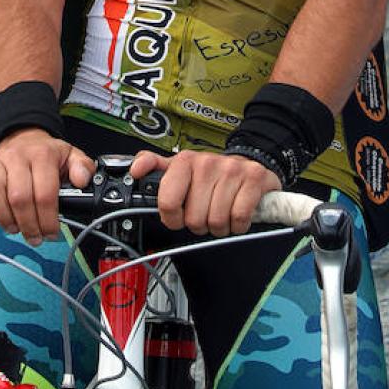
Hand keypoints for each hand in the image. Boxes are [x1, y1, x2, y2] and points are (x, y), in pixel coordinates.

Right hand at [0, 128, 93, 243]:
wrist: (24, 138)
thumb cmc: (46, 154)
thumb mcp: (71, 156)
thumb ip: (82, 167)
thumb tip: (82, 180)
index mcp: (42, 155)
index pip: (44, 193)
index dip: (48, 220)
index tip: (51, 233)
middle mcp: (17, 156)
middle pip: (19, 197)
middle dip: (28, 225)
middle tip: (34, 237)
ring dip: (4, 217)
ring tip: (14, 228)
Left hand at [129, 148, 280, 236]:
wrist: (248, 164)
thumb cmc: (210, 174)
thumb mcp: (179, 168)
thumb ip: (154, 167)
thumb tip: (135, 170)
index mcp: (184, 161)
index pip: (167, 202)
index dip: (172, 218)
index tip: (178, 217)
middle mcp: (207, 163)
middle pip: (194, 219)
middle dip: (200, 224)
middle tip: (205, 213)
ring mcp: (231, 170)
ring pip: (217, 221)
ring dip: (220, 226)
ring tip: (221, 213)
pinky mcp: (253, 179)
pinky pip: (239, 218)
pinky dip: (238, 225)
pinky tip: (236, 214)